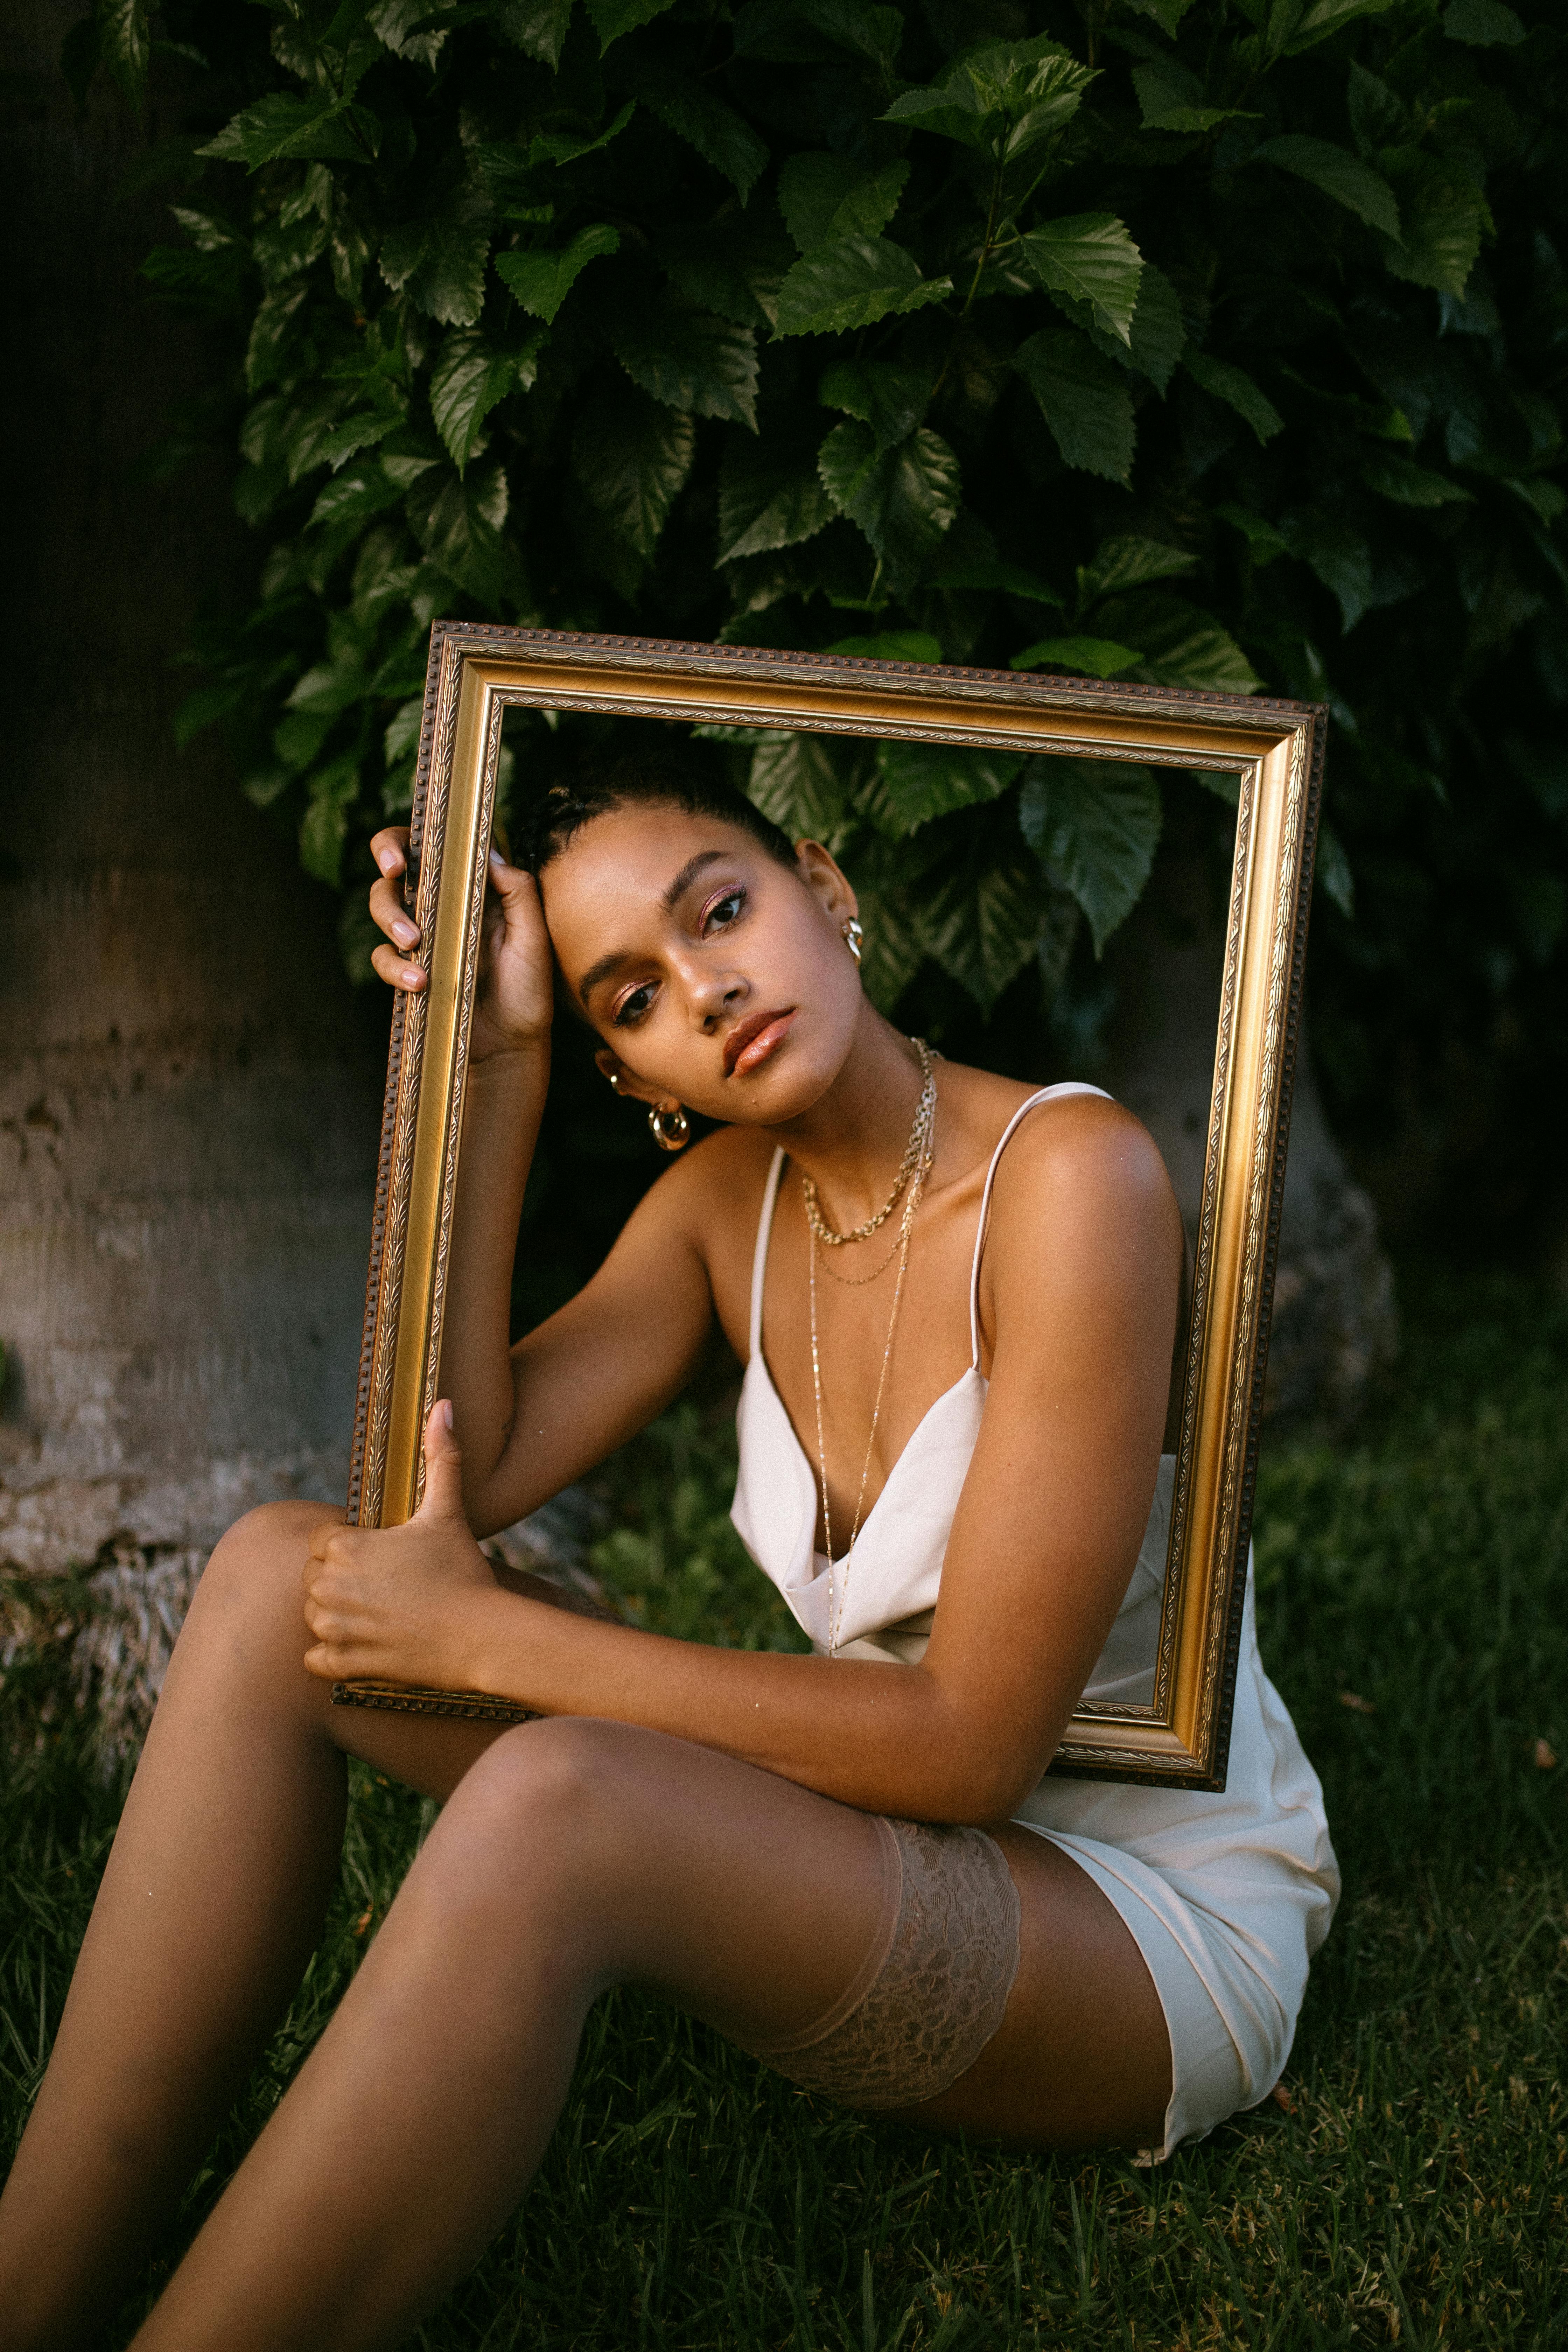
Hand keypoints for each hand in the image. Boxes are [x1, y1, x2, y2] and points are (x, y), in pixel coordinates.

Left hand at [303, 1401, 508, 1690]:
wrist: (481, 1634)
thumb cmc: (463, 1569)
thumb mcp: (448, 1510)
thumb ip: (442, 1456)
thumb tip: (444, 1404)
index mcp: (345, 1547)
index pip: (321, 1542)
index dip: (349, 1547)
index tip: (382, 1556)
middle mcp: (330, 1586)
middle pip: (315, 1578)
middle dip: (341, 1580)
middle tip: (386, 1586)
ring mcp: (335, 1628)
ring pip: (313, 1616)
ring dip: (336, 1615)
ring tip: (378, 1613)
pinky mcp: (343, 1663)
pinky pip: (315, 1658)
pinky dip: (331, 1654)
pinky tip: (364, 1643)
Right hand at [367, 827, 555, 1061]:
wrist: (512, 1049)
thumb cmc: (528, 992)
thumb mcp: (534, 939)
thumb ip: (517, 891)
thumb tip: (489, 852)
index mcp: (474, 890)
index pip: (438, 847)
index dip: (415, 832)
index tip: (412, 839)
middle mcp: (443, 907)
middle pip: (399, 866)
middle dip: (387, 857)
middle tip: (392, 871)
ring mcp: (422, 939)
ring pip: (383, 905)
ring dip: (391, 916)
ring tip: (413, 941)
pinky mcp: (407, 971)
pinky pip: (383, 957)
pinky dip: (394, 966)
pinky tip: (418, 982)